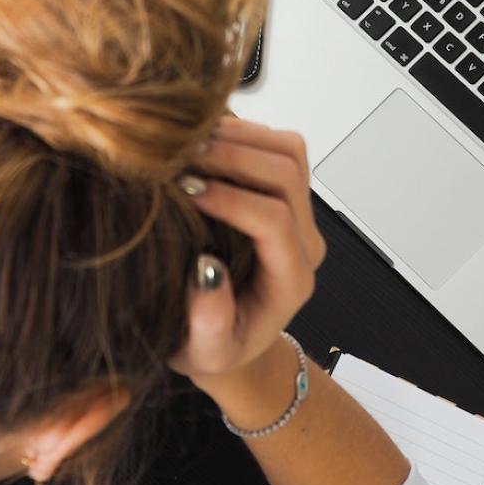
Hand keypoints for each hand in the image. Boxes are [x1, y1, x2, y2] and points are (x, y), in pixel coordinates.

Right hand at [169, 118, 325, 383]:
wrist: (231, 339)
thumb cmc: (215, 348)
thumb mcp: (206, 352)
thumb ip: (210, 323)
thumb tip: (205, 271)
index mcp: (290, 279)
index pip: (274, 221)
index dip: (231, 199)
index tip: (185, 191)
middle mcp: (304, 241)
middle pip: (287, 173)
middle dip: (233, 157)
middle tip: (179, 158)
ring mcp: (298, 212)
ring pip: (288, 150)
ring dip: (238, 137)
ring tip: (186, 144)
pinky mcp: (284, 193)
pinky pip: (276, 145)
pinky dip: (239, 132)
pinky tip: (198, 141)